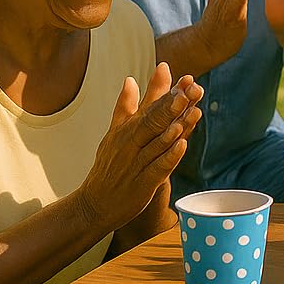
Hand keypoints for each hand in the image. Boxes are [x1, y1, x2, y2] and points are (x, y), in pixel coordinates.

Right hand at [78, 63, 203, 233]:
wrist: (93, 205)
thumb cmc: (109, 165)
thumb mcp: (115, 132)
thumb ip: (127, 105)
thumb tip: (131, 79)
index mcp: (128, 129)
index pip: (151, 107)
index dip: (170, 93)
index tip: (187, 78)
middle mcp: (132, 143)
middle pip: (154, 121)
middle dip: (172, 106)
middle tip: (189, 90)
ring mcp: (137, 164)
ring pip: (158, 143)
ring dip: (175, 127)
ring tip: (190, 112)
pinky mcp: (143, 184)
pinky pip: (157, 169)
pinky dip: (169, 157)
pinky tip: (182, 145)